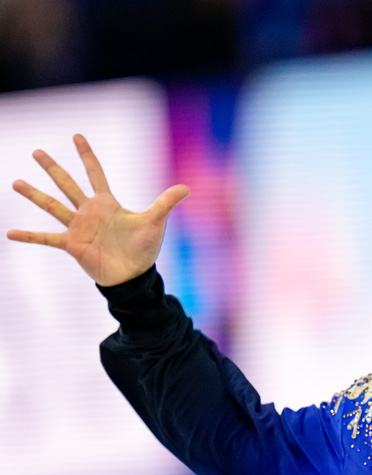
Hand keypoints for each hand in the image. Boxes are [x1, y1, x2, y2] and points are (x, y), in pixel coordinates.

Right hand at [7, 134, 189, 286]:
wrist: (133, 276)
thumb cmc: (144, 249)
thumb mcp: (155, 222)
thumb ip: (165, 203)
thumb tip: (187, 188)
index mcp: (107, 203)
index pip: (95, 173)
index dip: (87, 155)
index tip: (77, 136)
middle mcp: (89, 212)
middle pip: (68, 184)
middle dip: (53, 168)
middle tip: (37, 151)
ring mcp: (78, 227)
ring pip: (53, 206)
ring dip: (35, 195)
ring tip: (17, 183)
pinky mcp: (71, 245)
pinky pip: (46, 238)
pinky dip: (30, 236)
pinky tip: (11, 234)